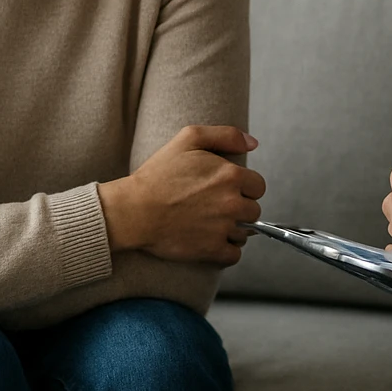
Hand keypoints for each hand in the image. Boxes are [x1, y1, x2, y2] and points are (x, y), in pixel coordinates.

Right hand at [99, 125, 265, 265]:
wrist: (133, 210)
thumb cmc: (157, 175)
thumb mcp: (189, 139)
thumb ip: (226, 135)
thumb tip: (253, 143)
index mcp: (231, 175)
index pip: (258, 186)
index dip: (244, 188)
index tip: (226, 190)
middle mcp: (231, 202)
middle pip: (254, 211)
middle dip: (239, 209)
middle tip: (215, 207)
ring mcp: (223, 228)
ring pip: (245, 234)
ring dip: (232, 230)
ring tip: (209, 223)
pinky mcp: (211, 250)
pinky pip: (234, 255)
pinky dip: (226, 251)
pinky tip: (211, 241)